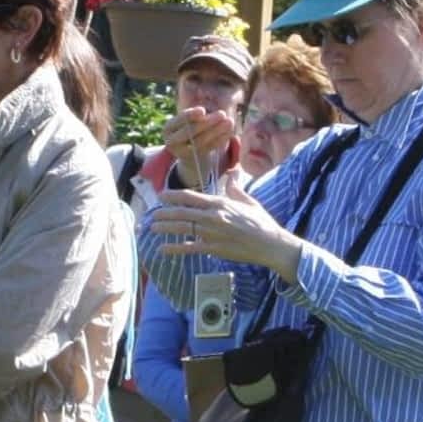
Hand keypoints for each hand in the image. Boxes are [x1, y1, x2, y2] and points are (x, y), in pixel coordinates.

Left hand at [153, 182, 298, 276]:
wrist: (270, 244)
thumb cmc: (261, 222)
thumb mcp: (248, 200)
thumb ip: (235, 187)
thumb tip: (232, 171)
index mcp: (219, 203)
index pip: (190, 196)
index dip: (173, 195)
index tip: (162, 195)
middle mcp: (213, 216)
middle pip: (182, 212)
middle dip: (164, 212)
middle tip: (152, 213)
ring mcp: (212, 233)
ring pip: (183, 228)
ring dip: (165, 228)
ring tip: (152, 227)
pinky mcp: (214, 249)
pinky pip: (190, 248)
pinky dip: (175, 248)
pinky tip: (163, 249)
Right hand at [162, 107, 235, 182]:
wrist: (186, 149)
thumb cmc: (188, 127)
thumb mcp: (187, 121)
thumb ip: (196, 116)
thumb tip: (213, 112)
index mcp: (168, 128)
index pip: (179, 120)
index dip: (191, 115)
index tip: (203, 110)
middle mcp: (172, 141)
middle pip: (190, 131)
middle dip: (207, 122)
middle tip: (222, 114)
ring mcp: (182, 152)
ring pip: (201, 141)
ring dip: (217, 130)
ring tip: (229, 122)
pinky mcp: (195, 159)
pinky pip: (208, 148)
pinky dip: (220, 139)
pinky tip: (229, 132)